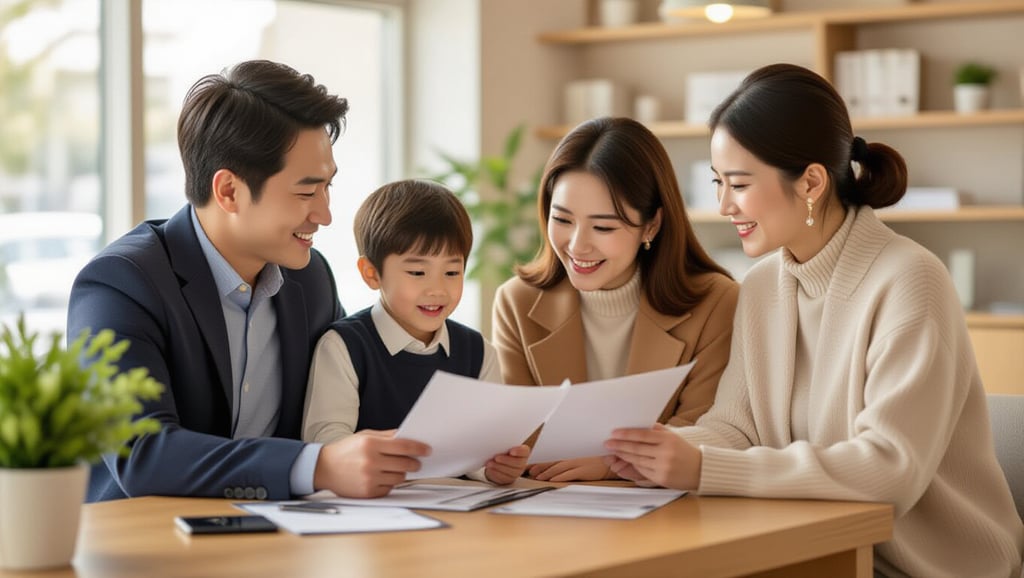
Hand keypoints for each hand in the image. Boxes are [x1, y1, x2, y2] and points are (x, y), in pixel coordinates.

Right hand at [313, 429, 430, 497]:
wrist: (323, 468)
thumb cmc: (345, 450)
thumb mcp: (364, 436)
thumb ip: (387, 436)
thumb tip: (408, 436)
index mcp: (370, 444)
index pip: (403, 446)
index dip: (419, 448)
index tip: (427, 450)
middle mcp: (370, 461)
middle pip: (404, 464)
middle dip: (414, 463)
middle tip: (416, 462)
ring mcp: (369, 478)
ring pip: (399, 478)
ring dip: (402, 474)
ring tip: (397, 469)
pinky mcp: (367, 492)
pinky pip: (389, 489)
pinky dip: (390, 484)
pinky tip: (383, 477)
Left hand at [485, 444, 530, 484]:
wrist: (497, 462)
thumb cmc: (502, 452)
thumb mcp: (504, 446)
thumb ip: (504, 445)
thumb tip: (497, 442)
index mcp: (523, 453)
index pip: (524, 452)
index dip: (519, 452)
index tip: (511, 451)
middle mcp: (522, 463)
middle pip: (518, 463)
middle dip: (506, 460)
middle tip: (496, 458)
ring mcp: (516, 472)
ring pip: (510, 472)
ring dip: (498, 467)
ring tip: (490, 463)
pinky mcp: (509, 479)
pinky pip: (504, 478)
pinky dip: (495, 473)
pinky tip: (490, 469)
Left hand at [528, 456, 611, 481]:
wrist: (610, 465)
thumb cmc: (594, 469)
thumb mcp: (580, 470)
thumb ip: (569, 472)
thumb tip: (556, 478)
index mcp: (570, 462)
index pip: (552, 463)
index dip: (540, 465)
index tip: (529, 469)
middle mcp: (571, 462)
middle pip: (553, 464)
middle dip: (540, 468)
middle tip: (529, 472)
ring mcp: (577, 465)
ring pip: (559, 468)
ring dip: (548, 472)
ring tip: (538, 477)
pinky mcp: (583, 470)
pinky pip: (570, 473)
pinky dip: (561, 476)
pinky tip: (554, 479)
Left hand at [603, 423, 701, 490]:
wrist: (701, 470)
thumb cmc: (683, 450)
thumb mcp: (673, 437)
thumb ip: (657, 430)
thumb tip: (637, 424)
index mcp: (668, 439)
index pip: (642, 435)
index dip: (626, 434)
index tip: (613, 433)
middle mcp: (665, 453)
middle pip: (637, 448)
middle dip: (620, 445)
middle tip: (607, 443)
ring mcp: (663, 467)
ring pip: (637, 460)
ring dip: (623, 456)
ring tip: (614, 451)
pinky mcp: (662, 479)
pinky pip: (643, 471)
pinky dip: (634, 465)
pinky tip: (627, 461)